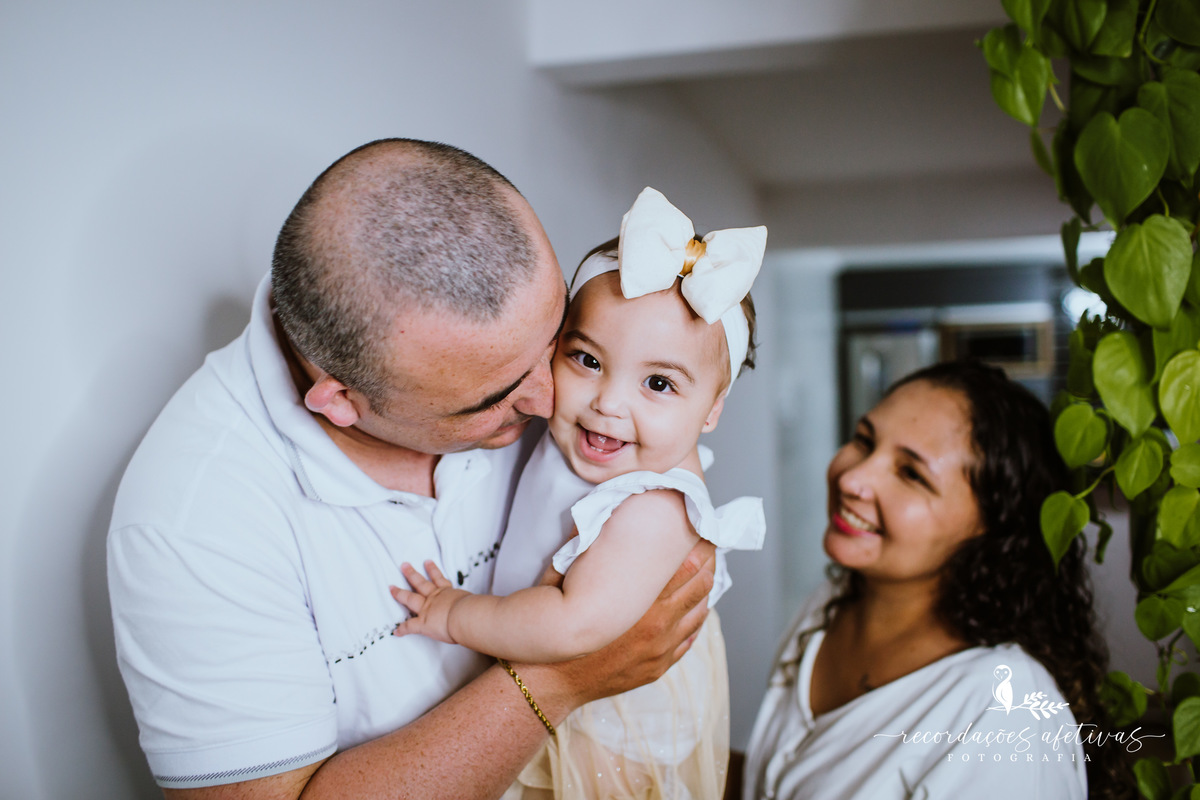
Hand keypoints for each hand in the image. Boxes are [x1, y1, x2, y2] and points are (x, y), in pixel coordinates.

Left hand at [391, 561, 470, 643]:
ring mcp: (427, 609)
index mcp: (448, 592)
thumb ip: (475, 604)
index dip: (433, 571)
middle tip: (404, 564)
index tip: (427, 563)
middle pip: (421, 583)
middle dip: (411, 573)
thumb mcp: (475, 602)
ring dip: (400, 592)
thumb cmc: (473, 610)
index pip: (439, 580)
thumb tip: (485, 608)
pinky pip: (409, 626)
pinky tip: (396, 631)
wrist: (465, 616)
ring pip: (410, 597)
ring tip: (391, 587)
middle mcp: (435, 598)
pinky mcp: (423, 623)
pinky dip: (402, 629)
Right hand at [518, 539, 716, 714]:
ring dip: (704, 591)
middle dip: (708, 563)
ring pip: (699, 613)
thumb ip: (585, 548)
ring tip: (704, 573)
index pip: (688, 565)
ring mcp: (661, 649)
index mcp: (642, 600)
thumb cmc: (559, 629)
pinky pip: (688, 639)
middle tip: (708, 546)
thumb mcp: (566, 581)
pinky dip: (694, 620)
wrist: (551, 681)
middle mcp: (659, 625)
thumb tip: (596, 517)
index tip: (700, 531)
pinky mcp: (658, 667)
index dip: (698, 545)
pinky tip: (692, 608)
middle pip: (701, 585)